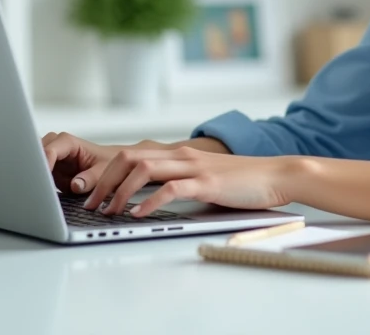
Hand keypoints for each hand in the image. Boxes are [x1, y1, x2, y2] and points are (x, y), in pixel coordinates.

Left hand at [83, 146, 300, 217]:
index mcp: (179, 154)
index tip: (92, 192)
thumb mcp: (204, 178)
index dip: (106, 171)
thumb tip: (150, 198)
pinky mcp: (208, 183)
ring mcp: (195, 167)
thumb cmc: (243, 181)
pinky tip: (139, 214)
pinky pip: (171, 188)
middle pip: (129, 158)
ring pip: (144, 169)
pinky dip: (150, 201)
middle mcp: (183, 155)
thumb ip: (179, 181)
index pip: (132, 155)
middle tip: (92, 203)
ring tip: (109, 210)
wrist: (277, 174)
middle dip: (105, 180)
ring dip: (121, 191)